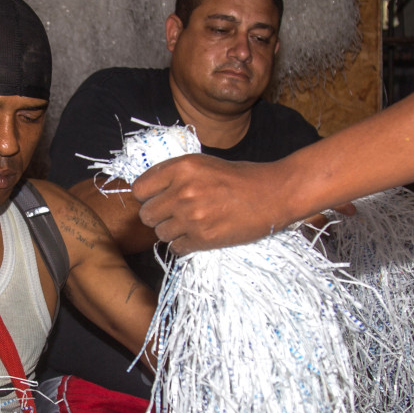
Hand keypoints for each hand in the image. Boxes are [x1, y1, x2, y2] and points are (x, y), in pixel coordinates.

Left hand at [134, 154, 295, 253]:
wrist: (273, 195)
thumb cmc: (241, 178)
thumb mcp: (204, 164)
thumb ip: (175, 175)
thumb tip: (149, 191)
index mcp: (182, 167)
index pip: (139, 188)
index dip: (147, 195)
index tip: (157, 198)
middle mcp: (183, 191)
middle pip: (146, 214)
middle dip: (157, 215)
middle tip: (174, 213)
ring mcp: (192, 216)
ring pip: (159, 233)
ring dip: (171, 231)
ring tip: (190, 223)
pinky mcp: (203, 238)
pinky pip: (176, 248)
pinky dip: (183, 245)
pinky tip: (198, 235)